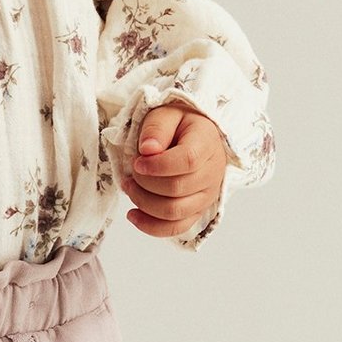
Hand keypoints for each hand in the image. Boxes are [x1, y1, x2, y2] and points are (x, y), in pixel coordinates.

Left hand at [123, 103, 226, 238]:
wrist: (192, 136)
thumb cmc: (177, 125)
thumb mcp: (165, 114)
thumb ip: (156, 128)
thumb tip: (148, 150)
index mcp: (207, 143)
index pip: (187, 161)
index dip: (158, 166)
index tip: (137, 163)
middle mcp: (212, 172)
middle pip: (177, 189)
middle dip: (145, 183)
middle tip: (130, 172)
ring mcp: (206, 195)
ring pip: (175, 212)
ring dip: (144, 203)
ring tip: (128, 187)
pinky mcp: (196, 210)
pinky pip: (177, 228)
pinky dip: (151, 226)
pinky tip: (133, 215)